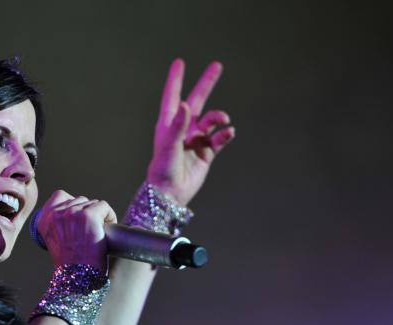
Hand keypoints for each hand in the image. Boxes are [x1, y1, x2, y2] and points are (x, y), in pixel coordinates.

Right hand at [36, 190, 117, 271]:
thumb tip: (77, 213)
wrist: (77, 281)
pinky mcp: (89, 216)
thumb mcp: (55, 242)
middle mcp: (56, 214)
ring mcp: (72, 213)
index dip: (73, 207)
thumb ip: (59, 225)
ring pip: (92, 203)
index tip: (78, 224)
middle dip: (87, 214)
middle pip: (79, 200)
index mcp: (44, 220)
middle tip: (90, 233)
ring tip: (98, 234)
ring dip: (99, 216)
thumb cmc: (70, 266)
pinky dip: (109, 217)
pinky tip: (106, 231)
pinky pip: (104, 206)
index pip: (60, 196)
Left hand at [147, 59, 235, 206]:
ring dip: (219, 117)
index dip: (176, 79)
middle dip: (206, 83)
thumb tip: (187, 104)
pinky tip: (228, 133)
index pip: (173, 96)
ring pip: (212, 120)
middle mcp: (183, 129)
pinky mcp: (206, 153)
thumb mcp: (169, 144)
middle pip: (197, 100)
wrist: (171, 193)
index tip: (180, 62)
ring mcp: (196, 140)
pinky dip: (225, 134)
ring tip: (224, 120)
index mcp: (169, 123)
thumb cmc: (163, 168)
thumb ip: (179, 125)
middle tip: (217, 65)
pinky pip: (219, 138)